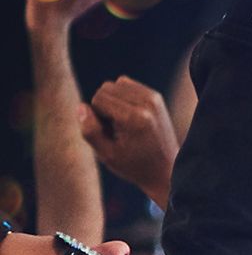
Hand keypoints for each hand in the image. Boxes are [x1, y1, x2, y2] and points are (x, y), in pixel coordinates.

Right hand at [80, 77, 178, 202]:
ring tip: (124, 123)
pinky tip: (130, 116)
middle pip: (106, 88)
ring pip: (116, 84)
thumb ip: (89, 131)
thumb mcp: (107, 155)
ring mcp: (154, 98)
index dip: (97, 117)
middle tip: (117, 129)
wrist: (166, 169)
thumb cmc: (134, 165)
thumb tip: (81, 106)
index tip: (110, 134)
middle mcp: (146, 104)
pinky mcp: (156, 97)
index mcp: (133, 117)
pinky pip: (127, 85)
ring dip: (113, 100)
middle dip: (104, 107)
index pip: (97, 99)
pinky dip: (123, 97)